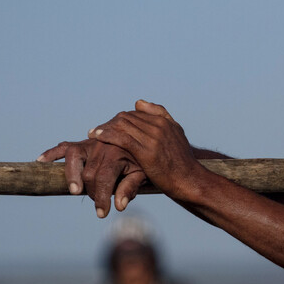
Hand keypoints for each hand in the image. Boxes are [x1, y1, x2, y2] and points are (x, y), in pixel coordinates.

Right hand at [37, 139, 147, 217]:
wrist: (141, 138)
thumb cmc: (143, 160)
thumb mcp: (143, 173)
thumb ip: (130, 188)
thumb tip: (118, 206)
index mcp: (117, 153)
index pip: (104, 179)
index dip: (102, 198)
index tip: (102, 213)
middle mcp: (102, 145)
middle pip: (89, 172)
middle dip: (92, 192)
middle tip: (98, 204)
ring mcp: (90, 143)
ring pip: (73, 155)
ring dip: (71, 174)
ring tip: (74, 190)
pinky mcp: (83, 143)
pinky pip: (64, 146)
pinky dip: (52, 153)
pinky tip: (40, 161)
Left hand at [85, 100, 204, 200]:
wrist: (191, 181)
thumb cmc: (182, 164)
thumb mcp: (176, 135)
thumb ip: (160, 116)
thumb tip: (138, 102)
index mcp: (165, 121)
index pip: (135, 113)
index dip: (119, 119)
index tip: (108, 126)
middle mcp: (159, 126)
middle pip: (126, 117)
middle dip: (109, 124)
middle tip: (96, 131)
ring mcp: (153, 137)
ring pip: (122, 125)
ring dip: (105, 129)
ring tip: (93, 134)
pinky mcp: (146, 151)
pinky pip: (121, 138)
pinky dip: (106, 135)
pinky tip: (96, 137)